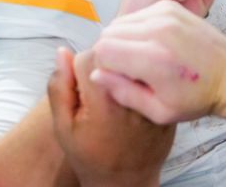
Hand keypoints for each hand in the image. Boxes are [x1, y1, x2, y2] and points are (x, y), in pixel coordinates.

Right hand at [48, 48, 172, 186]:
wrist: (127, 182)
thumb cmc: (91, 155)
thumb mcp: (63, 127)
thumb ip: (59, 87)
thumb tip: (62, 52)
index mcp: (105, 99)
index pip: (91, 55)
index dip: (81, 68)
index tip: (82, 88)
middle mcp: (133, 94)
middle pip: (117, 51)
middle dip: (104, 61)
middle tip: (99, 88)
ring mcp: (154, 98)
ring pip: (136, 57)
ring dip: (124, 64)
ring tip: (115, 89)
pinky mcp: (166, 100)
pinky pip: (151, 73)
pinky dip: (140, 75)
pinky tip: (133, 93)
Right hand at [90, 1, 225, 123]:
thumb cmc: (199, 97)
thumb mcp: (159, 111)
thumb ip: (123, 93)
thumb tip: (96, 74)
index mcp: (156, 60)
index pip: (103, 51)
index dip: (105, 67)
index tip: (120, 78)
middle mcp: (160, 31)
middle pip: (108, 34)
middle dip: (111, 53)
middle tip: (130, 70)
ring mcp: (166, 15)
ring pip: (120, 23)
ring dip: (122, 40)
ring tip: (142, 58)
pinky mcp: (171, 7)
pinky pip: (137, 15)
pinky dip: (136, 29)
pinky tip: (152, 45)